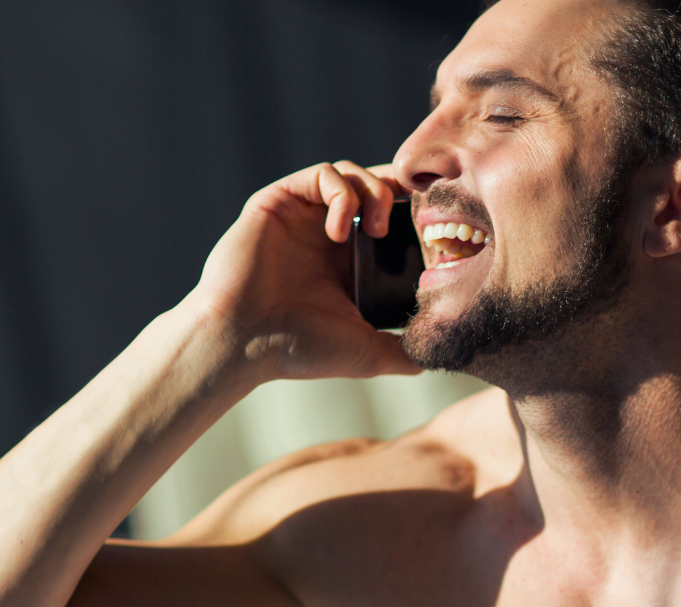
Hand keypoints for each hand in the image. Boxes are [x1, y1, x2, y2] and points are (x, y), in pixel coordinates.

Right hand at [192, 160, 420, 382]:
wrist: (244, 341)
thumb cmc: (298, 349)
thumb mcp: (365, 351)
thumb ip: (400, 351)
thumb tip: (431, 359)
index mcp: (348, 261)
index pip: (391, 219)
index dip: (415, 217)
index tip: (436, 233)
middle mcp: (325, 233)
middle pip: (375, 186)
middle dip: (400, 196)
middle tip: (412, 223)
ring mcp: (302, 215)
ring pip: (351, 174)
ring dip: (374, 192)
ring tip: (377, 229)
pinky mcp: (278, 201)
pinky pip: (321, 174)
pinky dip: (340, 193)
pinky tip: (340, 230)